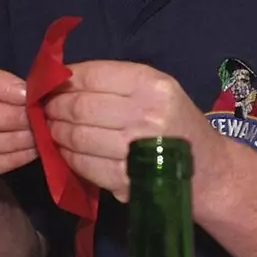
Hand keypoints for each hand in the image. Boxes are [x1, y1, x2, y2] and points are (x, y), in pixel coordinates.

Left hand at [42, 60, 230, 201]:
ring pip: (76, 136)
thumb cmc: (177, 123)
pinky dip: (68, 157)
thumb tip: (59, 79)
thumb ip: (115, 81)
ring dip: (56, 133)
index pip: (90, 76)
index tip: (50, 86)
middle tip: (47, 111)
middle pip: (78, 107)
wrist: (209, 171)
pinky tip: (69, 152)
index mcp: (152, 85)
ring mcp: (136, 150)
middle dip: (54, 108)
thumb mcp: (158, 90)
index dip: (61, 81)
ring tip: (55, 131)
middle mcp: (146, 114)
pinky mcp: (127, 180)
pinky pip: (83, 165)